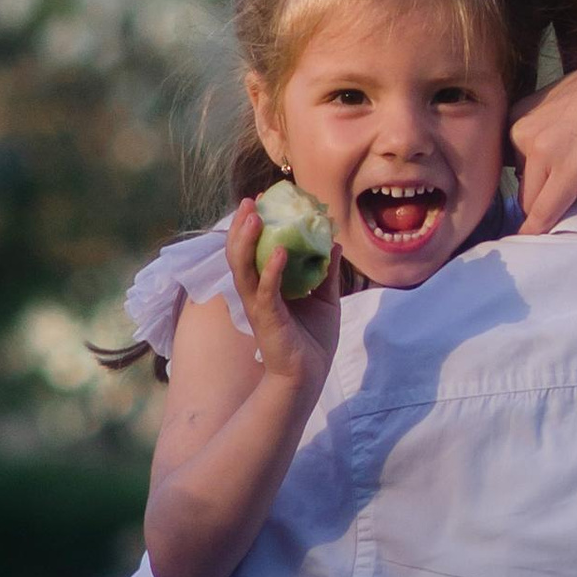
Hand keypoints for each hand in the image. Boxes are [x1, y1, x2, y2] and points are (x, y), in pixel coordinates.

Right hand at [224, 196, 338, 393]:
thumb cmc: (313, 341)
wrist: (308, 376)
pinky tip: (280, 251)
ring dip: (246, 241)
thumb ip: (326, 271)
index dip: (255, 225)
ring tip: (254, 216)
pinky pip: (266, 290)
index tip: (262, 200)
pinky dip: (271, 269)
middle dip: (243, 225)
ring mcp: (259, 304)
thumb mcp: (325, 299)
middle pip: (241, 253)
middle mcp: (257, 292)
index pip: (255, 249)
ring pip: (244, 268)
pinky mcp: (267, 318)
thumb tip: (334, 242)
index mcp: (267, 285)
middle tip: (250, 200)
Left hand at [512, 53, 576, 233]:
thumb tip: (560, 133)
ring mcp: (543, 153)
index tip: (546, 179)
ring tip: (567, 213)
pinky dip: (538, 230)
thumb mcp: (574, 91)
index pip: (513, 154)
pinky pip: (543, 212)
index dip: (532, 170)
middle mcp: (526, 130)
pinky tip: (534, 241)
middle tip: (567, 192)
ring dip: (547, 208)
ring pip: (531, 199)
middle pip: (520, 179)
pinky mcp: (566, 175)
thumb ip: (557, 113)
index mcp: (526, 109)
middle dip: (540, 189)